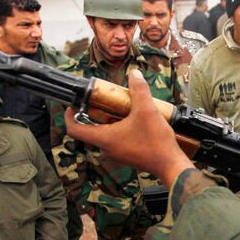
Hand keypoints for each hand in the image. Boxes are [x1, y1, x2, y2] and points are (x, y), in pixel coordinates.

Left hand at [63, 71, 193, 186]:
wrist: (170, 165)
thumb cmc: (156, 142)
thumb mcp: (147, 110)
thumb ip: (139, 90)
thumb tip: (134, 74)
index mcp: (104, 139)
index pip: (74, 129)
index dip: (69, 115)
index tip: (73, 104)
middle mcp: (106, 149)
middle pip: (89, 130)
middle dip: (92, 114)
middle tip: (101, 101)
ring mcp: (115, 155)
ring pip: (102, 135)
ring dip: (106, 121)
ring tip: (119, 108)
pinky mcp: (125, 156)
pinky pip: (114, 141)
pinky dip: (117, 129)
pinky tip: (131, 120)